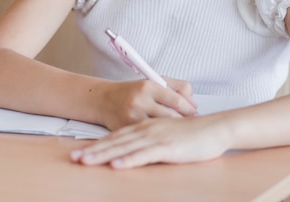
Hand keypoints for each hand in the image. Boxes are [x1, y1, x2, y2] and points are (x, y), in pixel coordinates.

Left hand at [70, 113, 231, 167]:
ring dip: (105, 155)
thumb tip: (135, 148)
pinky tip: (117, 164)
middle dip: (94, 150)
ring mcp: (157, 137)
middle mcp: (148, 129)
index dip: (98, 144)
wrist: (215, 128)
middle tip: (74, 158)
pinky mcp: (168, 147)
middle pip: (116, 141)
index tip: (80, 151)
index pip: (118, 136)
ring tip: (87, 161)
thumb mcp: (167, 133)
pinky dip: (129, 159)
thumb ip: (151, 139)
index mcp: (147, 125)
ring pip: (125, 147)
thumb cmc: (193, 133)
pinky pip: (145, 154)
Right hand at [99, 78, 196, 129]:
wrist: (104, 100)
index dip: (189, 109)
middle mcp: (141, 101)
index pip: (177, 100)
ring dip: (172, 132)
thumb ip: (177, 88)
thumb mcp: (155, 81)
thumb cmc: (133, 91)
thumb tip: (193, 103)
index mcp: (149, 86)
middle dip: (183, 122)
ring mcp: (133, 117)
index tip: (194, 113)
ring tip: (178, 131)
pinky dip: (159, 139)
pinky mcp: (127, 131)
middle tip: (189, 125)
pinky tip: (164, 138)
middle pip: (172, 117)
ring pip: (162, 130)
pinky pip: (149, 138)